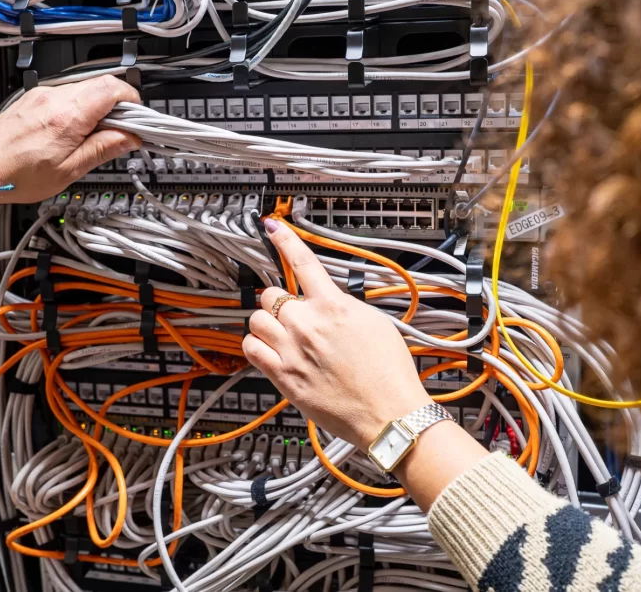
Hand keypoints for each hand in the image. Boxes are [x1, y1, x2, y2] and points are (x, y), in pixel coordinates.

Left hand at [0, 76, 140, 204]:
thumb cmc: (18, 175)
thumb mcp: (69, 171)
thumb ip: (103, 149)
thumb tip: (130, 138)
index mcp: (68, 116)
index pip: (113, 89)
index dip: (132, 102)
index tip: (137, 121)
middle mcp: (55, 97)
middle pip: (102, 84)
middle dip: (118, 105)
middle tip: (120, 131)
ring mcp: (43, 94)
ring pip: (85, 89)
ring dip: (98, 107)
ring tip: (93, 135)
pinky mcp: (35, 97)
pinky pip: (67, 94)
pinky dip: (79, 108)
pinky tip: (74, 131)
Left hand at [242, 217, 432, 450]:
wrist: (389, 414)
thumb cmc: (389, 374)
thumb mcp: (375, 322)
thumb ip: (343, 306)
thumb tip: (327, 299)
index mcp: (334, 306)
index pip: (302, 261)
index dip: (284, 239)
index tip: (273, 226)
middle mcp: (308, 324)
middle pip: (272, 294)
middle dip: (280, 301)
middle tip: (293, 315)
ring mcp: (292, 350)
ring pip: (256, 319)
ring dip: (266, 323)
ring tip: (282, 335)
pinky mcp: (283, 376)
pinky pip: (250, 348)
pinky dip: (256, 346)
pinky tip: (270, 351)